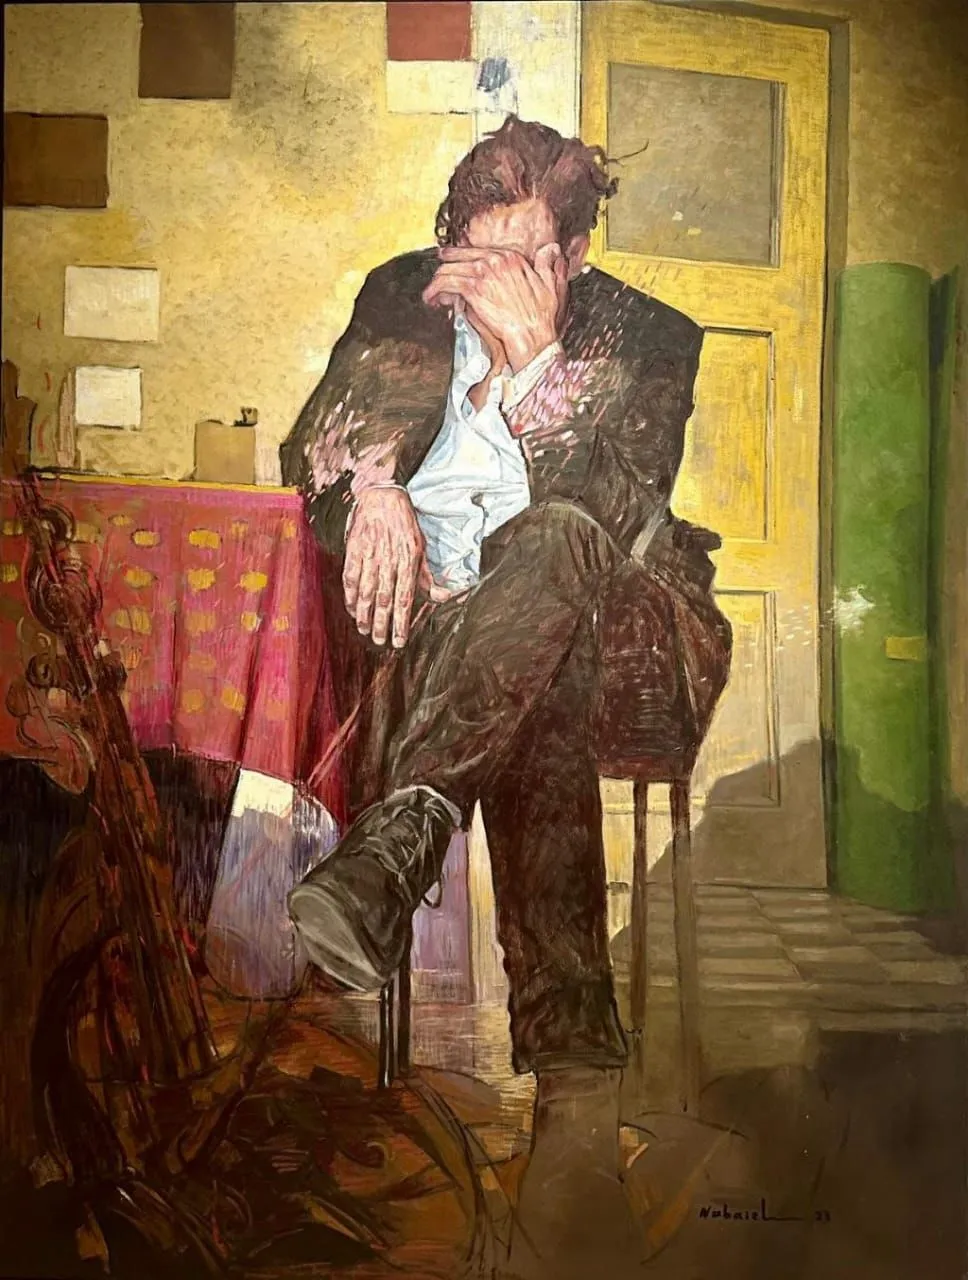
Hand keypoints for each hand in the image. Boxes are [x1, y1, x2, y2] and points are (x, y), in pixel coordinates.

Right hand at [343, 487, 445, 647]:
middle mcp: (389, 561)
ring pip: (365, 591)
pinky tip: (351, 609)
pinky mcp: (354, 549)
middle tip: (379, 641)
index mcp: (408, 561)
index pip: (405, 599)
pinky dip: (349, 595)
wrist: (382, 497)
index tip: (399, 641)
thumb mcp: (421, 549)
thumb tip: (443, 598)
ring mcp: (370, 555)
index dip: (401, 623)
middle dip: (381, 624)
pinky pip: (350, 577)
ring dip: (364, 614)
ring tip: (364, 630)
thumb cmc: (405, 526)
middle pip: (384, 599)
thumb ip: (427, 577)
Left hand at [423, 244, 568, 371]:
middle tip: (436, 277)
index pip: (478, 251)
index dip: (461, 256)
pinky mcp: (473, 290)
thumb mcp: (553, 286)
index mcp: (512, 258)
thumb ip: (549, 266)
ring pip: (448, 269)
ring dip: (435, 283)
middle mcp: (496, 260)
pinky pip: (445, 283)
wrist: (533, 337)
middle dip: (444, 267)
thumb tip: (552, 249)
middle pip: (459, 256)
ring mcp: (483, 273)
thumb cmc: (542, 319)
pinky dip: (434, 291)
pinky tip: (431, 300)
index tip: (451, 263)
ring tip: (430, 295)